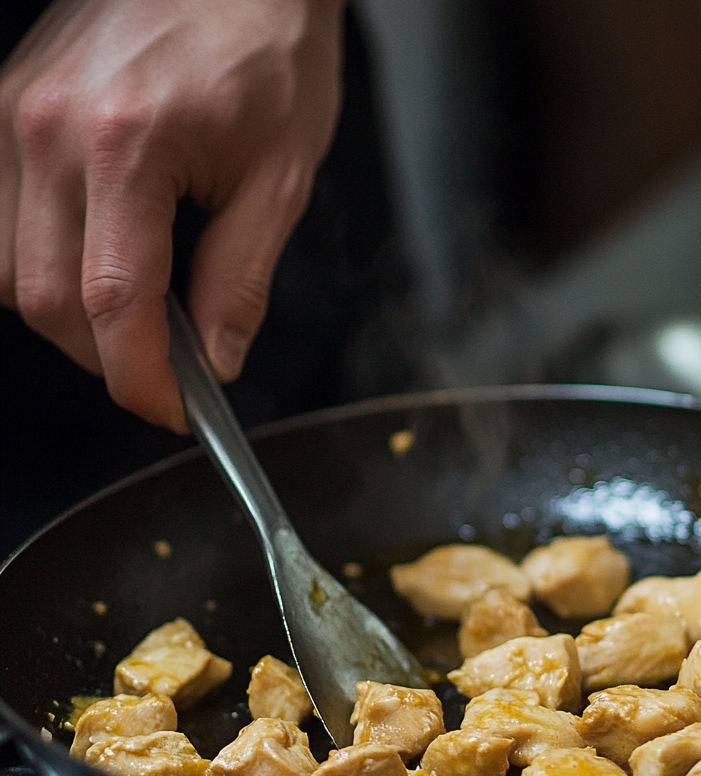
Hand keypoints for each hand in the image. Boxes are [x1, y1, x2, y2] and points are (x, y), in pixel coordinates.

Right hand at [0, 0, 342, 430]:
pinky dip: (44, 265)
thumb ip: (241, 280)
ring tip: (142, 317)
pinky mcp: (8, 107)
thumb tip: (217, 358)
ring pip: (8, 270)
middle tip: (169, 373)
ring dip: (71, 316)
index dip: (140, 377)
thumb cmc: (268, 48)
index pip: (112, 303)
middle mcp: (48, 127)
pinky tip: (100, 264)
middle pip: (45, 300)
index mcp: (126, 145)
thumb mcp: (281, 178)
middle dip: (107, 358)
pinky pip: (0, 221)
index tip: (172, 410)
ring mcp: (15, 112)